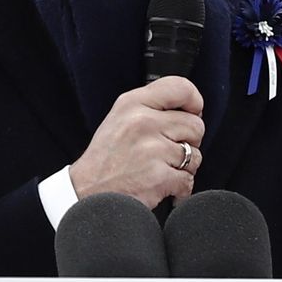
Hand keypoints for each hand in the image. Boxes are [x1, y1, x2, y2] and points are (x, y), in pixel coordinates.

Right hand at [69, 76, 203, 208]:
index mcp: (132, 103)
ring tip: (161, 169)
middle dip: (189, 141)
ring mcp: (152, 150)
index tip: (193, 112)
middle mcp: (142, 122)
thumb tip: (189, 107)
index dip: (195, 101)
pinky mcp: (159, 176)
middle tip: (169, 151)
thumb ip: (150, 107)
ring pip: (195, 155)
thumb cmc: (105, 159)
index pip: (181, 87)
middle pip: (196, 125)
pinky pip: (188, 179)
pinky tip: (163, 186)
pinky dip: (180, 188)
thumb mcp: (120, 118)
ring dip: (184, 167)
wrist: (86, 194)